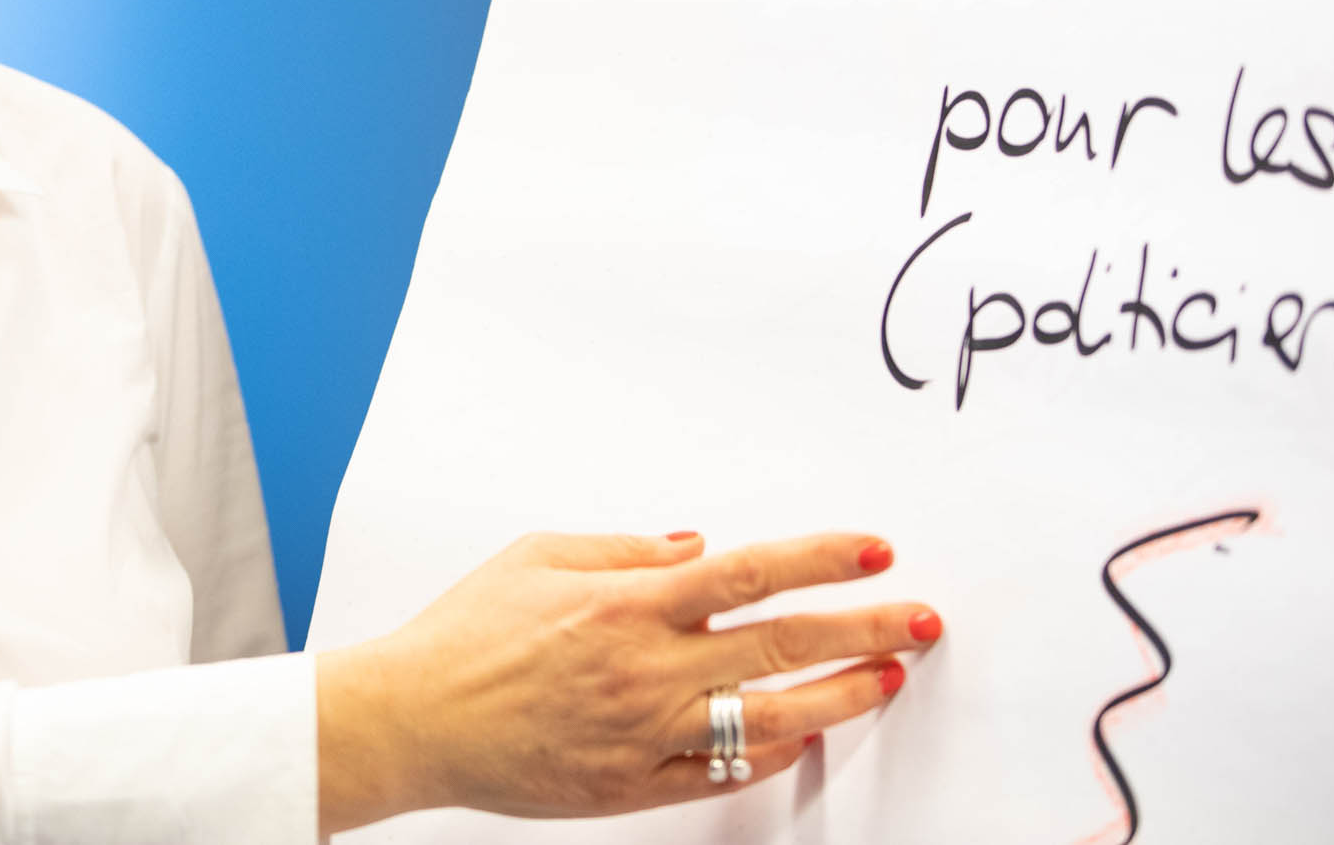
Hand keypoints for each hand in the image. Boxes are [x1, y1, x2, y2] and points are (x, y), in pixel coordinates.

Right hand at [317, 530, 939, 833]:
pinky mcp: (634, 785)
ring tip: (887, 679)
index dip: (819, 559)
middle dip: (863, 628)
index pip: (749, 573)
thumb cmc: (466, 633)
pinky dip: (772, 754)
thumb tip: (698, 548)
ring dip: (840, 697)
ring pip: (769, 715)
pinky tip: (806, 736)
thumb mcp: (537, 556)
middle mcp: (648, 669)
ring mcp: (647, 733)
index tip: (872, 548)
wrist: (414, 719)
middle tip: (919, 618)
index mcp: (625, 604)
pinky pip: (724, 773)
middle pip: (780, 644)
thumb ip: (624, 547)